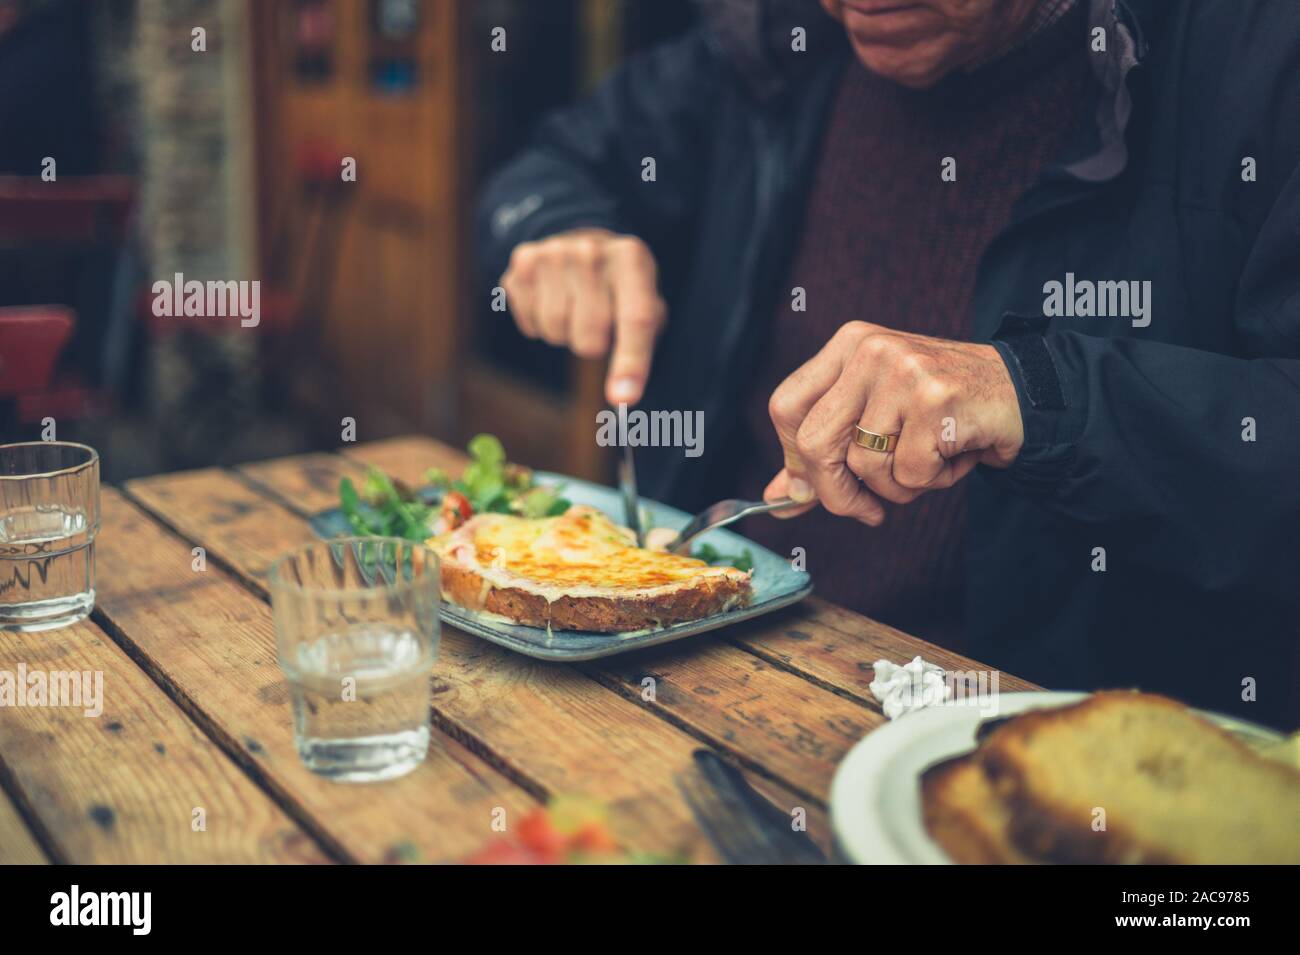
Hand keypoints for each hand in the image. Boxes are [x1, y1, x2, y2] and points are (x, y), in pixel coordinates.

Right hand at [499, 228, 665, 404]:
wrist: (581, 241)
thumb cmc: (619, 288)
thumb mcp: (645, 302)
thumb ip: (640, 344)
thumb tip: (622, 397)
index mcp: (632, 259)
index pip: (636, 320)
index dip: (630, 363)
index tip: (623, 400)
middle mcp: (591, 251)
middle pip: (590, 337)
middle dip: (594, 345)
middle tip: (598, 325)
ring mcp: (553, 253)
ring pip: (556, 332)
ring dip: (565, 334)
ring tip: (574, 309)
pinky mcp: (522, 262)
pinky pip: (530, 324)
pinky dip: (540, 324)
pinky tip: (551, 300)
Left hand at [763, 322, 1024, 524]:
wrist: (1023, 394)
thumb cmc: (942, 410)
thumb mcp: (877, 419)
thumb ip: (826, 454)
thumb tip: (779, 497)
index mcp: (847, 346)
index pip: (786, 408)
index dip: (795, 460)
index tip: (818, 487)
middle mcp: (869, 349)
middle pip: (814, 443)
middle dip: (838, 493)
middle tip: (867, 510)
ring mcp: (903, 371)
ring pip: (866, 466)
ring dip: (900, 486)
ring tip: (930, 460)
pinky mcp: (937, 400)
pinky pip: (911, 473)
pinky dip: (935, 481)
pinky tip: (956, 454)